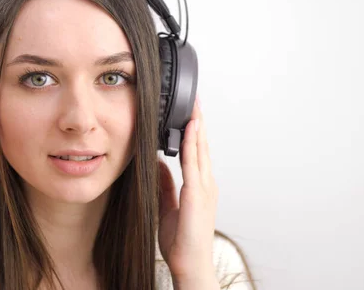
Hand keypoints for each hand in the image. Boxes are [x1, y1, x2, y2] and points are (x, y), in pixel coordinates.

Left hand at [158, 96, 218, 285]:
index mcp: (199, 187)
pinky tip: (190, 127)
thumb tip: (159, 165)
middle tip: (194, 99)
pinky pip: (194, 163)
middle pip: (202, 146)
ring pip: (201, 149)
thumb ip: (166, 186)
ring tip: (194, 104)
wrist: (190, 265)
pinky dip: (192, 143)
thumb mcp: (168, 208)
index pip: (197, 153)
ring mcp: (204, 188)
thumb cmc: (183, 242)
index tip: (190, 114)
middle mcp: (205, 184)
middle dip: (198, 121)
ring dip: (197, 126)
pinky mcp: (197, 194)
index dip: (194, 132)